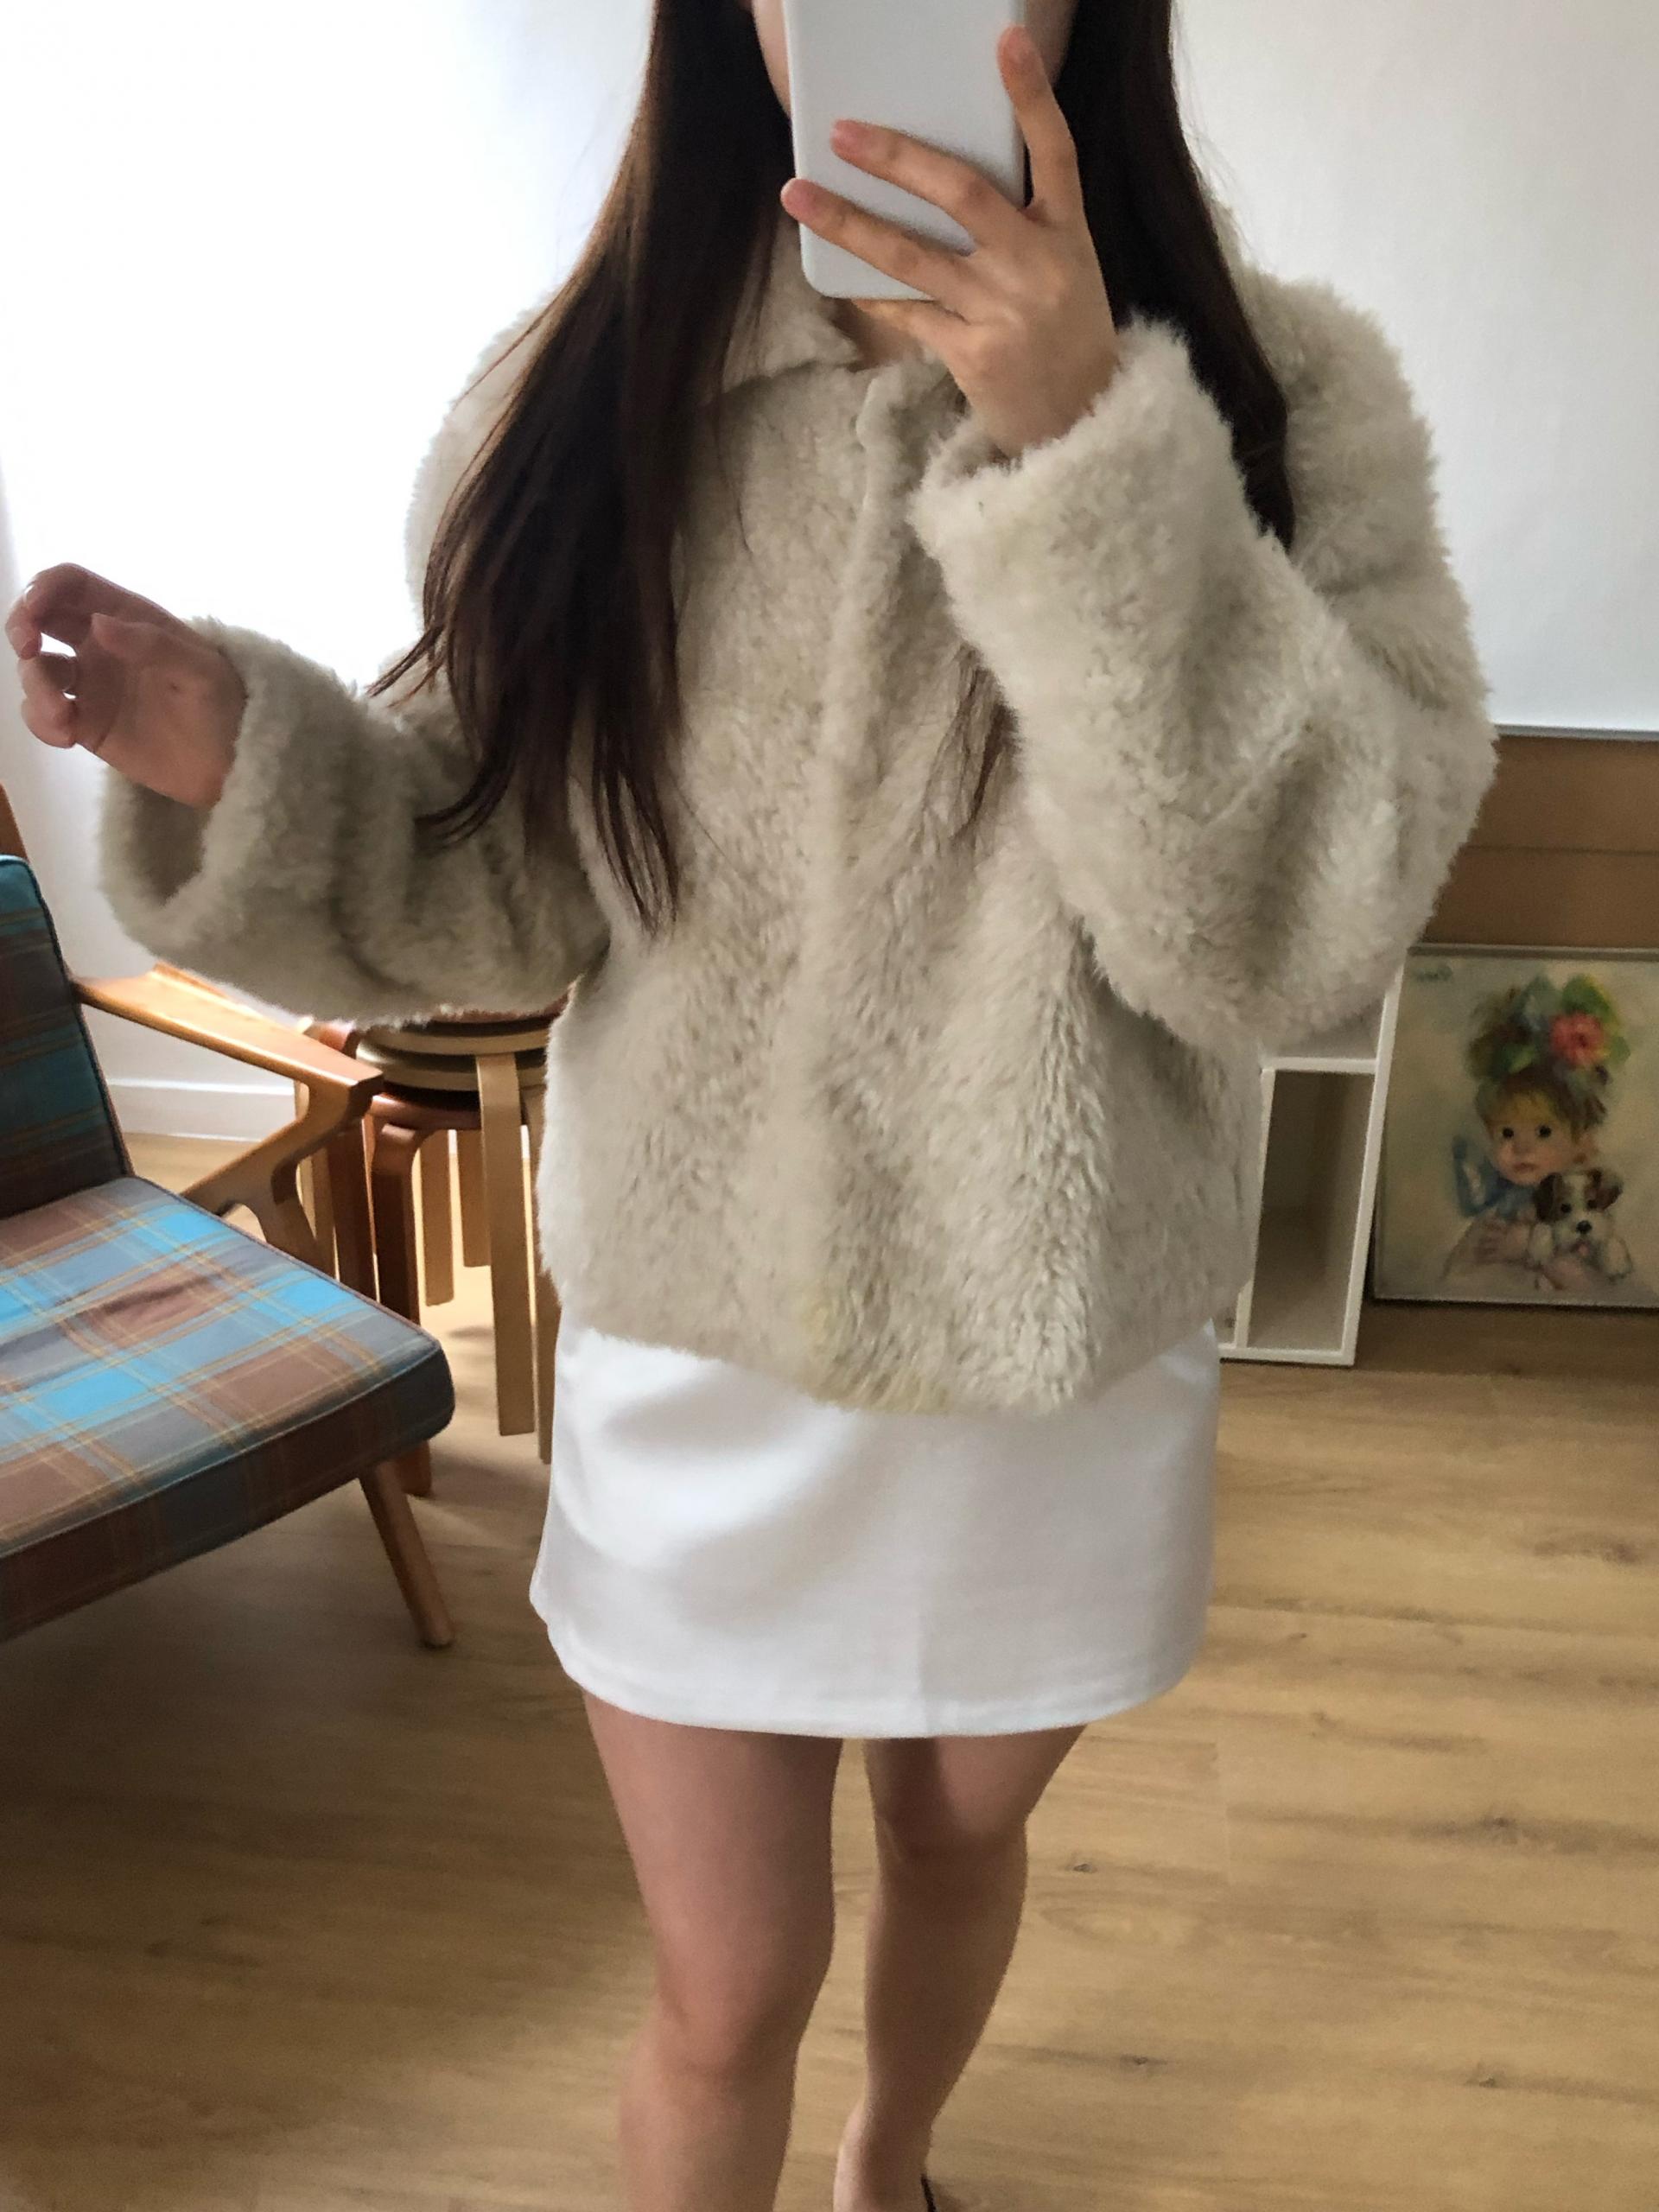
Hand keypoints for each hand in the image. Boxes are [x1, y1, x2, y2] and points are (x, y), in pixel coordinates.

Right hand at [6, 562, 243, 807]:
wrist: (231, 765)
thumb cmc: (225, 706)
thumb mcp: (201, 671)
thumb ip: (155, 645)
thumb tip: (99, 624)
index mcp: (129, 618)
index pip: (73, 585)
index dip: (45, 587)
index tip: (34, 610)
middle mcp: (101, 644)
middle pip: (40, 618)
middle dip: (21, 626)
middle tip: (29, 647)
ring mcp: (90, 685)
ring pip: (37, 669)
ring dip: (36, 687)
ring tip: (64, 718)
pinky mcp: (85, 724)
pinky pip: (44, 714)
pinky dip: (41, 722)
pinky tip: (66, 737)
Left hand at [780, 22, 1119, 460]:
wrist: (1081, 425)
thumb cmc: (1065, 337)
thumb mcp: (1066, 268)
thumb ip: (1022, 222)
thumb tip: (940, 176)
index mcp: (1069, 234)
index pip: (1056, 150)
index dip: (1032, 93)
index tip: (1008, 37)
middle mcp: (1038, 266)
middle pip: (963, 193)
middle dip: (898, 158)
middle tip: (844, 132)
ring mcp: (1004, 312)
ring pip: (914, 256)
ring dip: (850, 223)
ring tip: (799, 195)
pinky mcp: (974, 355)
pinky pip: (908, 313)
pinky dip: (871, 292)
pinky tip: (836, 272)